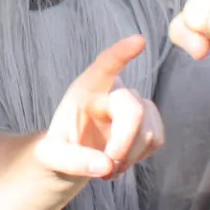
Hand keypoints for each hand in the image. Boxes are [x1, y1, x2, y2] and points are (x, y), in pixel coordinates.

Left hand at [36, 36, 163, 178]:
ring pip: (148, 130)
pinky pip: (157, 139)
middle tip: (108, 168)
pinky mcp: (149, 121)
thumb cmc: (60, 147)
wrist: (74, 157)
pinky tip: (122, 161)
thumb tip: (105, 166)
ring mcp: (134, 104)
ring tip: (108, 167)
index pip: (105, 65)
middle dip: (124, 144)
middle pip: (134, 110)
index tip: (139, 41)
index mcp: (86, 89)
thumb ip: (73, 161)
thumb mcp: (53, 156)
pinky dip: (141, 158)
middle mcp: (112, 91)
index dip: (122, 54)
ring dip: (131, 156)